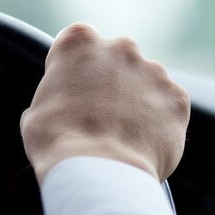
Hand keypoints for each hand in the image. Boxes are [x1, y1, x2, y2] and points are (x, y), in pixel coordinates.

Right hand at [21, 23, 190, 183]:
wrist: (100, 173)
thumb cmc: (59, 145)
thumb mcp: (36, 114)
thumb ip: (54, 97)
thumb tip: (60, 107)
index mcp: (79, 42)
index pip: (80, 45)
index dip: (77, 72)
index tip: (76, 93)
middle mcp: (121, 48)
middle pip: (118, 61)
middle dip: (112, 84)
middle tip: (102, 117)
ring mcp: (154, 71)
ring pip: (148, 83)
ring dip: (139, 102)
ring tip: (124, 135)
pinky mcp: (177, 98)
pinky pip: (170, 106)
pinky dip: (162, 121)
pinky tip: (145, 142)